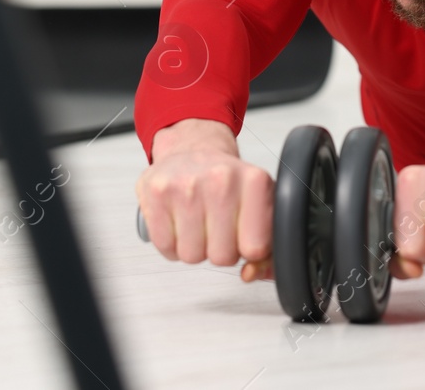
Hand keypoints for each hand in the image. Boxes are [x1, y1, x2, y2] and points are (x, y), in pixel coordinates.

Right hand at [136, 119, 274, 280]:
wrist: (193, 150)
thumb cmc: (226, 183)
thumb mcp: (258, 203)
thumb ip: (267, 244)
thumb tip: (251, 273)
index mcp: (255, 181)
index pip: (256, 248)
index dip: (248, 251)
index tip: (244, 237)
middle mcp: (222, 179)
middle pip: (223, 257)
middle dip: (220, 251)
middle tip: (218, 229)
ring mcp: (186, 184)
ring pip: (192, 256)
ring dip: (195, 247)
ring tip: (198, 223)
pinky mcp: (157, 192)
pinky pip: (166, 247)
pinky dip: (172, 243)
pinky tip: (179, 222)